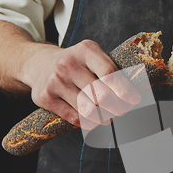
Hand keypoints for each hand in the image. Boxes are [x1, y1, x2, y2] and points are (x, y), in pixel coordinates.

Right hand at [20, 40, 140, 128]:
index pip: (110, 74)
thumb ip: (112, 71)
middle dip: (118, 107)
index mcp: (86, 50)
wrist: (37, 63)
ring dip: (104, 117)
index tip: (134, 100)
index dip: (125, 91)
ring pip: (89, 110)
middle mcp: (68, 64)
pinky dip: (89, 122)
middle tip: (123, 111)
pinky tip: (94, 119)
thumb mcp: (92, 56)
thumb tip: (136, 94)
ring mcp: (55, 81)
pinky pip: (75, 118)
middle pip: (102, 95)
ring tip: (109, 117)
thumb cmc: (75, 63)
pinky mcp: (46, 98)